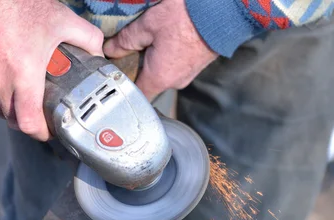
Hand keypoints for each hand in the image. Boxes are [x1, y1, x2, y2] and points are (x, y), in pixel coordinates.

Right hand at [0, 0, 103, 140]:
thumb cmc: (18, 2)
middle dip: (26, 119)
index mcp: (23, 74)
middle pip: (11, 118)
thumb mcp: (62, 19)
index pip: (28, 123)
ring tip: (18, 96)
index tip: (47, 130)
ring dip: (6, 108)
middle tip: (36, 110)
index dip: (40, 133)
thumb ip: (88, 39)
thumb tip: (100, 55)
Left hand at [103, 0, 217, 100]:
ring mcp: (187, 75)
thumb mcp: (148, 25)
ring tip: (151, 38)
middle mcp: (174, 82)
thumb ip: (126, 40)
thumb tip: (110, 49)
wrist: (223, 11)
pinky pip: (176, 65)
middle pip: (148, 82)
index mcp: (159, 78)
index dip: (123, 84)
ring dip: (154, 59)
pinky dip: (168, 55)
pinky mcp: (196, 66)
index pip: (135, 95)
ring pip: (162, 73)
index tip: (115, 72)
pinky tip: (167, 38)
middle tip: (130, 47)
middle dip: (138, 66)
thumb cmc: (186, 17)